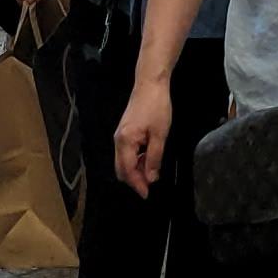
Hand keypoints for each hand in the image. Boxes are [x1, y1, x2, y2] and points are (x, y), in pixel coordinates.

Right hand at [115, 75, 174, 195]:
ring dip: (135, 169)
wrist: (150, 83)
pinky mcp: (124, 130)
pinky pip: (126, 152)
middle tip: (150, 185)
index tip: (147, 194)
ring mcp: (120, 135)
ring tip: (151, 171)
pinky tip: (147, 158)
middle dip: (134, 179)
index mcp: (125, 142)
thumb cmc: (157, 107)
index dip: (137, 184)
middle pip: (121, 168)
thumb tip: (151, 178)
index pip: (127, 171)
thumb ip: (154, 158)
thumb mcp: (159, 134)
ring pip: (123, 161)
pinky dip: (135, 159)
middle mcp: (118, 140)